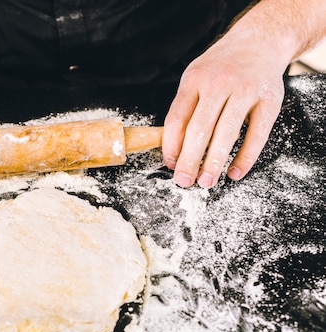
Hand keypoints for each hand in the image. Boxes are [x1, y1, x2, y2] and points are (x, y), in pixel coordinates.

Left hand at [162, 31, 287, 187]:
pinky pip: (257, 134)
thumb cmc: (220, 68)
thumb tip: (174, 149)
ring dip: (214, 162)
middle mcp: (219, 82)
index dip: (171, 146)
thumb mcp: (195, 78)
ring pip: (227, 133)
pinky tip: (234, 172)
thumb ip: (185, 107)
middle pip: (199, 129)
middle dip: (189, 160)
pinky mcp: (270, 100)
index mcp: (194, 79)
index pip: (177, 118)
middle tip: (184, 181)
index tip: (170, 165)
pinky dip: (245, 157)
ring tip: (206, 182)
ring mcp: (246, 90)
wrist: (259, 41)